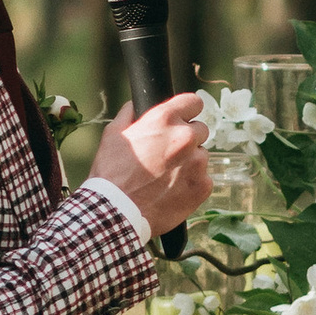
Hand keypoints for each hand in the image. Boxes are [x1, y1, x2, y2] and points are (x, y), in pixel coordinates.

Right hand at [93, 91, 212, 233]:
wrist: (117, 212)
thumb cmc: (111, 173)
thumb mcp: (112, 135)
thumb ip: (128, 114)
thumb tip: (135, 105)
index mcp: (164, 119)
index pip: (193, 102)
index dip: (187, 111)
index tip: (184, 119)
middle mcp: (185, 137)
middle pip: (201, 130)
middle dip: (187, 139)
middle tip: (168, 155)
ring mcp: (197, 163)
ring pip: (201, 156)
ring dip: (190, 163)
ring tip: (166, 177)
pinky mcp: (203, 186)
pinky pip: (204, 179)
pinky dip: (192, 184)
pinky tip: (172, 191)